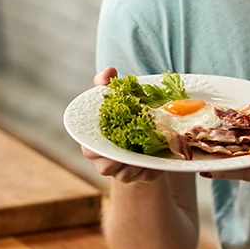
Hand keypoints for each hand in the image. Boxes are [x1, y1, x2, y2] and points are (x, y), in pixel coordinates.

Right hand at [81, 66, 163, 182]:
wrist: (141, 135)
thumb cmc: (122, 116)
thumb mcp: (115, 98)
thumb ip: (107, 84)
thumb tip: (109, 71)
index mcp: (94, 144)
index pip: (89, 150)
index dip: (96, 147)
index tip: (112, 135)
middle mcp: (105, 162)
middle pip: (106, 167)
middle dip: (119, 158)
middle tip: (134, 142)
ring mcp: (123, 173)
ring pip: (126, 175)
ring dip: (137, 164)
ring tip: (150, 149)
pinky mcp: (142, 177)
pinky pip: (146, 176)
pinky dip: (153, 168)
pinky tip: (160, 157)